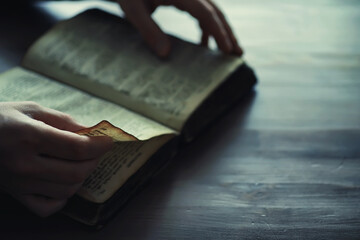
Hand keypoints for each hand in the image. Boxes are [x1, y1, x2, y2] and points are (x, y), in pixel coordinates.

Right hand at [0, 102, 112, 216]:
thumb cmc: (2, 119)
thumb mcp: (32, 110)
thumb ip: (64, 121)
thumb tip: (92, 132)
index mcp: (30, 137)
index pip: (77, 148)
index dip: (99, 146)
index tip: (108, 141)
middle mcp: (24, 164)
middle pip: (76, 172)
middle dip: (94, 161)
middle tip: (95, 150)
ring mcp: (19, 184)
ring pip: (66, 190)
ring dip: (82, 177)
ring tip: (81, 163)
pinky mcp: (16, 195)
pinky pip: (48, 207)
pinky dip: (63, 198)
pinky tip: (63, 183)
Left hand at [118, 0, 242, 56]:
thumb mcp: (133, 9)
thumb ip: (149, 30)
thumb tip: (165, 54)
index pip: (206, 13)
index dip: (219, 32)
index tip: (227, 50)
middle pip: (215, 12)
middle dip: (228, 33)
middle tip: (238, 54)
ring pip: (212, 13)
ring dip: (221, 31)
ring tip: (228, 51)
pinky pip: (202, 13)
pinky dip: (207, 29)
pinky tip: (204, 44)